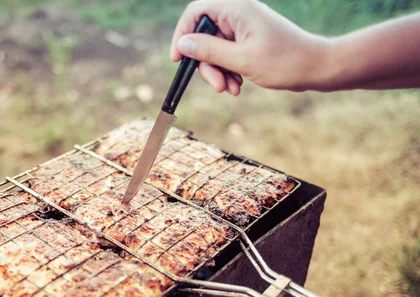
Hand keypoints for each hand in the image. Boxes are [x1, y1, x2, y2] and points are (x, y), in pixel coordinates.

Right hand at [170, 0, 331, 94]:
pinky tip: (238, 86)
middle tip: (217, 86)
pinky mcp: (249, 41)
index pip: (195, 12)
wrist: (317, 68)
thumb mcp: (241, 60)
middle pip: (203, 36)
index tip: (178, 59)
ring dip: (218, 72)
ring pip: (214, 49)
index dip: (182, 34)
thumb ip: (209, 51)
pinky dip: (228, 71)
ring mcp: (244, 28)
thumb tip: (183, 44)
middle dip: (206, 64)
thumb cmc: (285, 61)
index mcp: (236, 9)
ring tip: (231, 89)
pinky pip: (227, 55)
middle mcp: (238, 14)